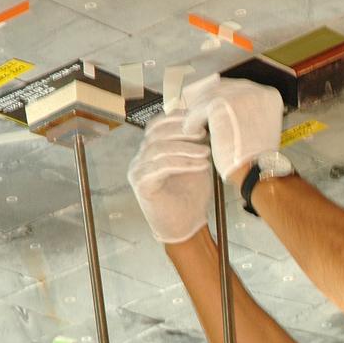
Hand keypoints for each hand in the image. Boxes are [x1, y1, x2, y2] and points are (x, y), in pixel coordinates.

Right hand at [127, 112, 213, 243]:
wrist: (186, 225)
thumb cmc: (192, 195)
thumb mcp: (197, 163)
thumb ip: (194, 144)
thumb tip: (203, 122)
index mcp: (150, 151)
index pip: (155, 126)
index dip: (174, 118)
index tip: (196, 117)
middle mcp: (140, 159)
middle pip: (156, 134)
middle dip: (181, 131)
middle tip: (203, 134)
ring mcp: (137, 171)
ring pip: (158, 149)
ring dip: (185, 148)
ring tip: (206, 152)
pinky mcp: (141, 184)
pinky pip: (161, 167)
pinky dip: (183, 163)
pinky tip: (202, 165)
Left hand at [181, 74, 283, 180]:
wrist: (256, 169)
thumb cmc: (256, 156)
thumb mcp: (259, 125)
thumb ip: (247, 110)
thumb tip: (226, 102)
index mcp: (269, 94)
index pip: (239, 87)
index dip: (222, 95)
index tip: (211, 104)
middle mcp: (258, 90)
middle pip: (223, 87)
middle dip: (208, 100)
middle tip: (195, 112)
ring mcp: (241, 95)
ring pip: (209, 97)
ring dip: (198, 111)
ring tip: (191, 123)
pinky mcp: (222, 104)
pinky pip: (200, 108)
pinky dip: (192, 120)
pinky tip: (189, 130)